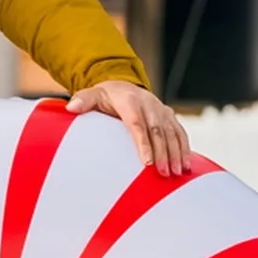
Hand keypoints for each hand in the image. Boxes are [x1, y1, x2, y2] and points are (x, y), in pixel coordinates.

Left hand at [66, 79, 191, 176]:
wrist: (124, 85)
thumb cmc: (106, 96)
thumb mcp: (93, 95)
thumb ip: (83, 100)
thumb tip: (71, 107)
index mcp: (130, 101)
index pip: (137, 124)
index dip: (143, 143)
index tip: (147, 162)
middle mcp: (149, 104)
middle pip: (157, 131)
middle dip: (163, 153)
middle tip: (163, 173)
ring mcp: (161, 110)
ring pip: (171, 133)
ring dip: (176, 153)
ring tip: (176, 173)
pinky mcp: (170, 116)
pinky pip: (180, 132)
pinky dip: (184, 148)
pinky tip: (186, 165)